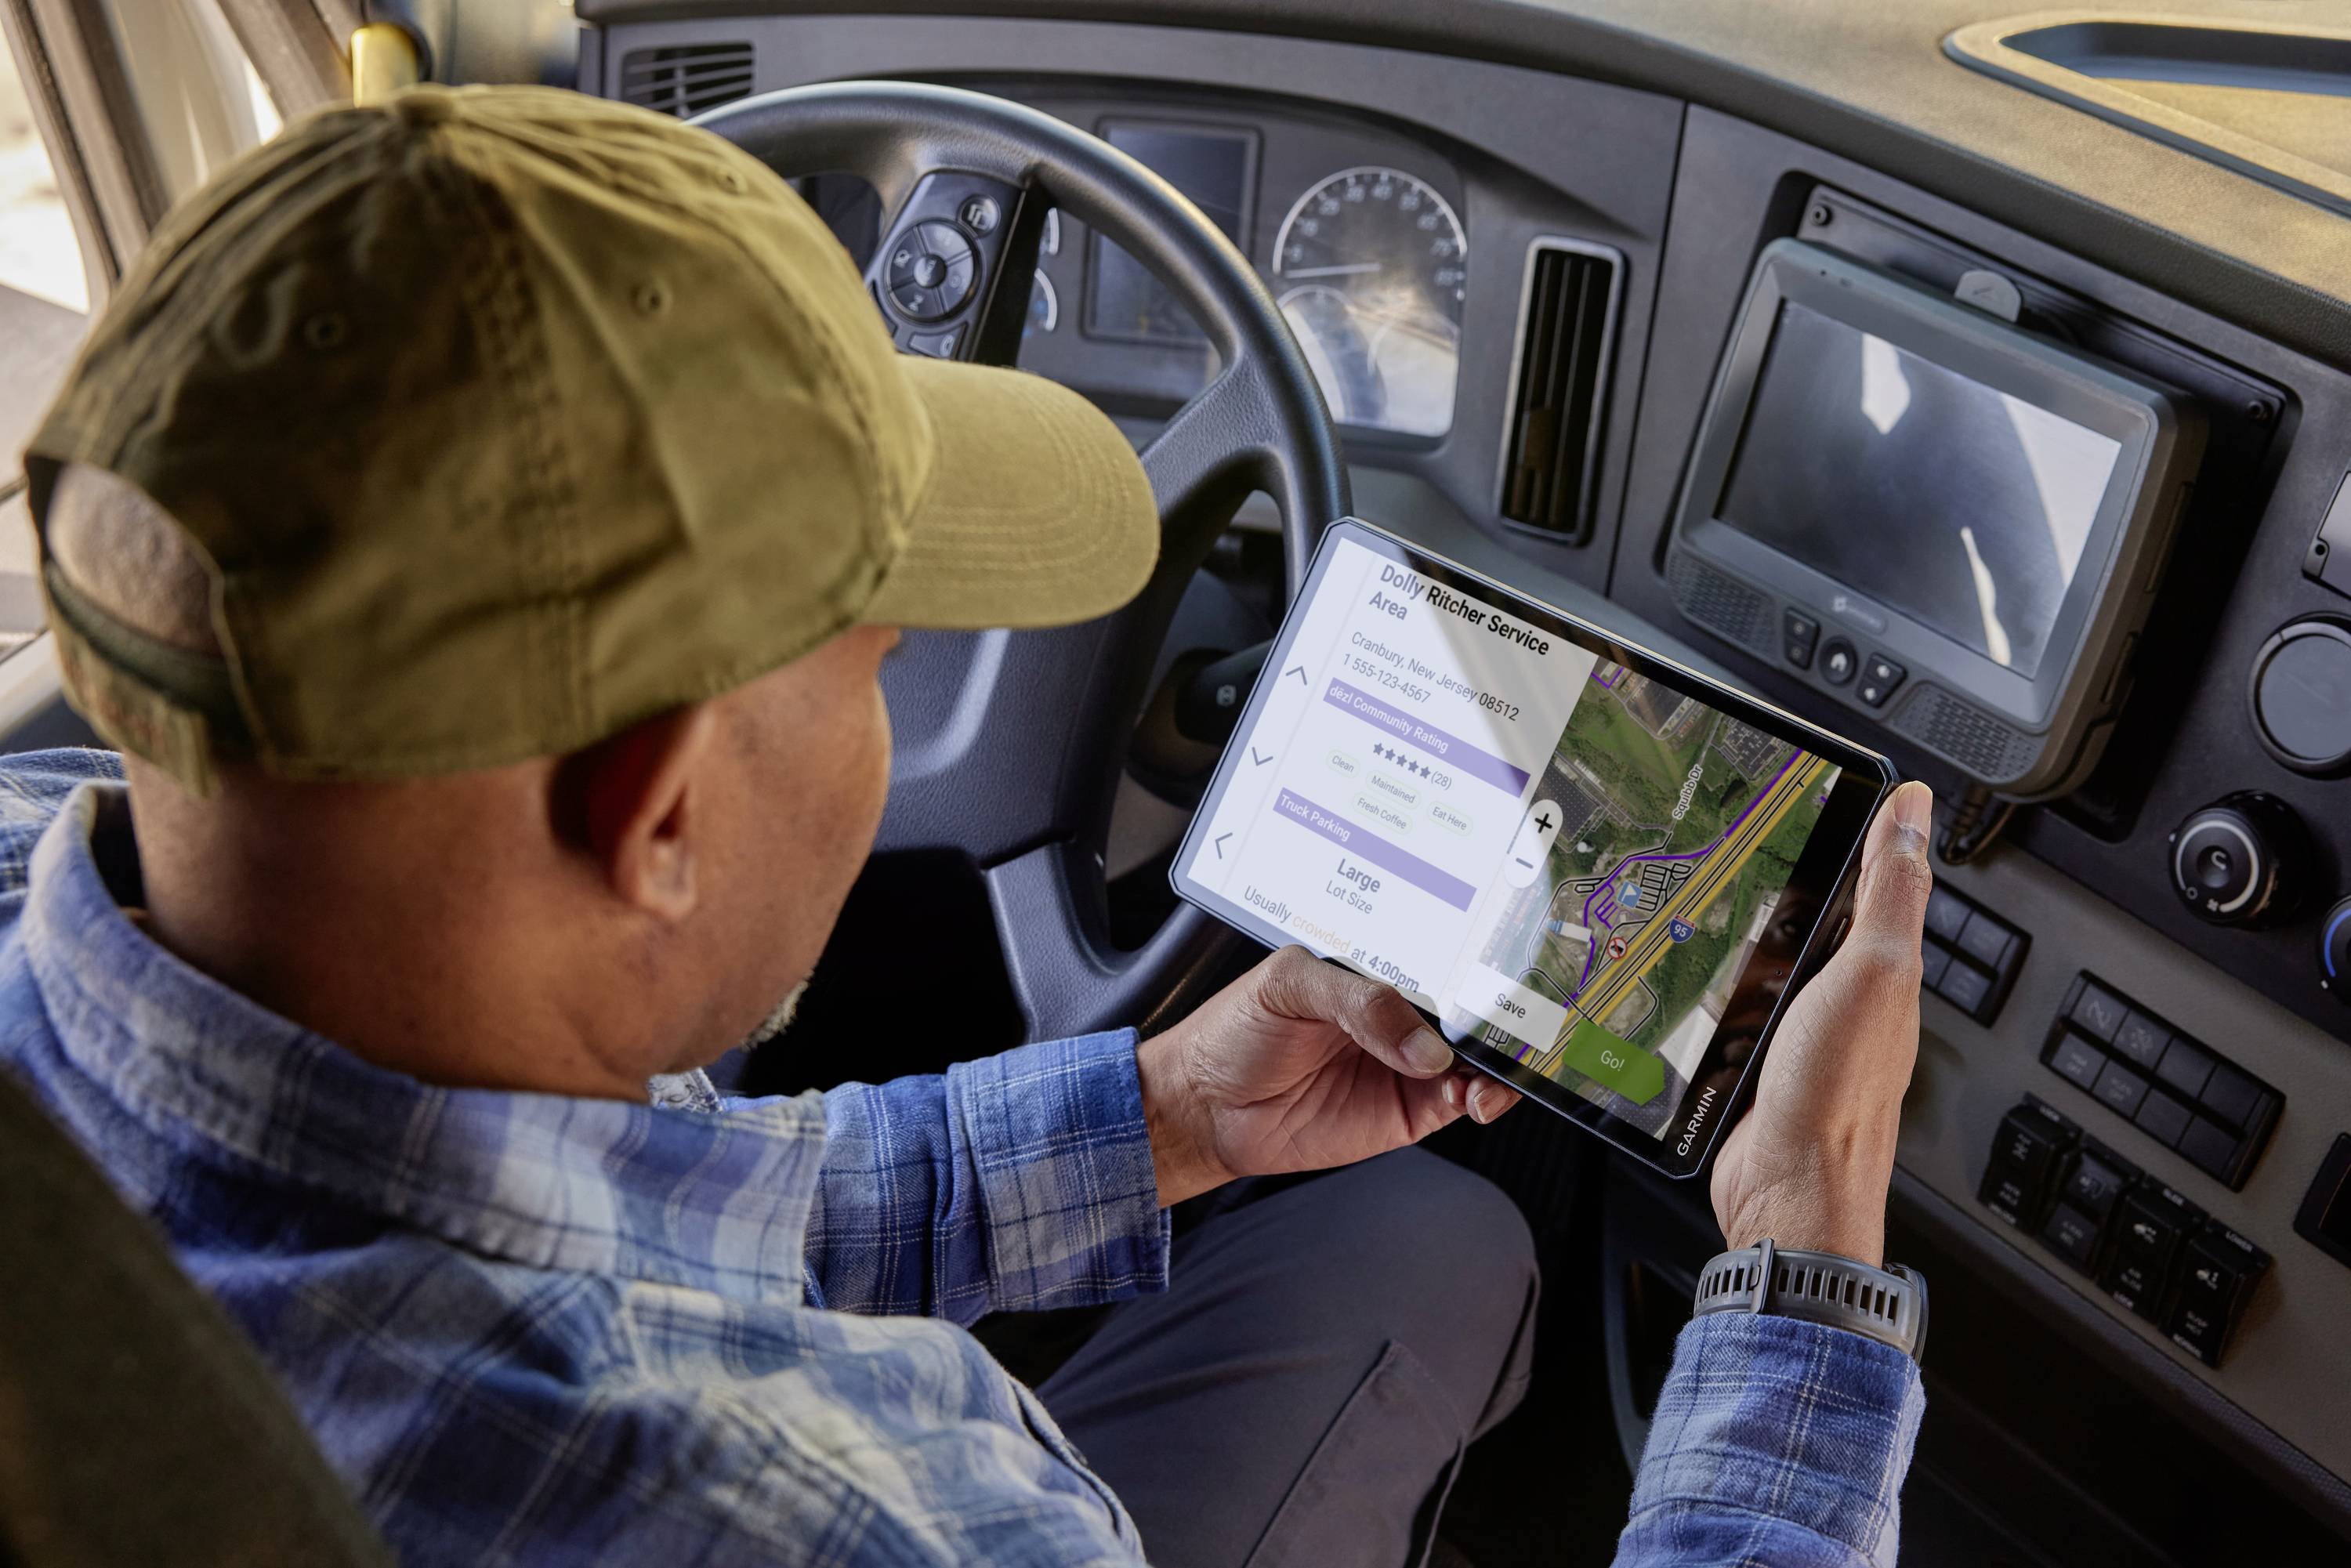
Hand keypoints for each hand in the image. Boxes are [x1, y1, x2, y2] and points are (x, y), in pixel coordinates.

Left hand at [1136, 947, 1522, 1205]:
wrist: (1204, 1106)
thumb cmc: (1235, 1031)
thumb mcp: (1288, 986)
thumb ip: (1358, 1000)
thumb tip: (1424, 1042)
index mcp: (1376, 967)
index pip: (1442, 954)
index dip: (1477, 956)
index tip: (1505, 961)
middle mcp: (1401, 1011)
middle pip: (1471, 1004)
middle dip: (1502, 1008)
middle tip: (1514, 1014)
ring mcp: (1410, 1060)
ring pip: (1479, 1054)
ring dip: (1499, 1057)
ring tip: (1488, 1061)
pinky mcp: (1410, 1109)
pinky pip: (1464, 1099)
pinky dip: (1484, 1095)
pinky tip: (1470, 1093)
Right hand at [1710, 780, 1934, 1266]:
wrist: (1785, 1191)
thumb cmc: (1835, 1097)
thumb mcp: (1872, 973)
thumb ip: (1891, 891)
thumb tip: (1914, 808)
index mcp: (1884, 970)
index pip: (1876, 881)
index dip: (1854, 834)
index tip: (1819, 788)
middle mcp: (1847, 999)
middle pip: (1812, 920)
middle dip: (1778, 891)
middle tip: (1740, 853)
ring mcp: (1800, 1033)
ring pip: (1765, 963)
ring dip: (1737, 944)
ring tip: (1706, 912)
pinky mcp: (1756, 1062)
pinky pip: (1731, 1009)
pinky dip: (1712, 994)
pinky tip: (1693, 983)